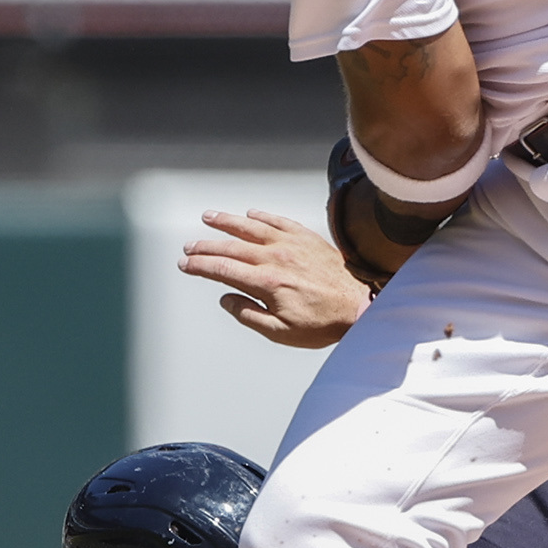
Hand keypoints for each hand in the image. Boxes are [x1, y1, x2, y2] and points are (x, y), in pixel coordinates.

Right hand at [183, 206, 371, 348]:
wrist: (361, 304)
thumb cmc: (325, 322)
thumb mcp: (282, 333)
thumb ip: (249, 315)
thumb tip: (227, 299)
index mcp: (266, 283)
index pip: (222, 269)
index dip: (200, 266)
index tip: (185, 264)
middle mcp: (275, 257)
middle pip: (230, 246)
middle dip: (205, 245)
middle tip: (189, 246)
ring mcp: (291, 243)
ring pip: (250, 226)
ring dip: (227, 221)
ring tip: (209, 218)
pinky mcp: (306, 237)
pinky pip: (278, 220)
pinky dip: (261, 216)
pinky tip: (250, 214)